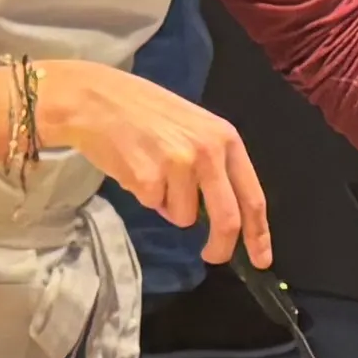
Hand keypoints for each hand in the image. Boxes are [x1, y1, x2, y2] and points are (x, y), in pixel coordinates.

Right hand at [37, 57, 270, 265]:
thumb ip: (214, 165)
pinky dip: (144, 196)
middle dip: (220, 247)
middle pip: (226, 219)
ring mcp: (178, 165)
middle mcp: (208, 151)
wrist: (96, 99)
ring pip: (183, 216)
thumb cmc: (144, 111)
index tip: (261, 258)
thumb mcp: (193, 128)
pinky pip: (153, 206)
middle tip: (211, 256)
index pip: (252, 195)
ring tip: (150, 171)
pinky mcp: (148, 178)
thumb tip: (224, 214)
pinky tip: (133, 167)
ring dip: (167, 205)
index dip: (258, 232)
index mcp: (225, 138)